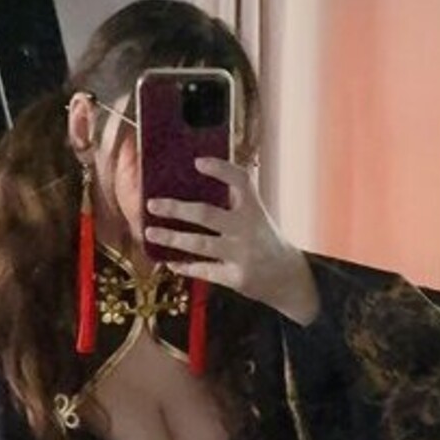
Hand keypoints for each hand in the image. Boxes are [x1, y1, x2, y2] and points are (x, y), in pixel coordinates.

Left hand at [145, 159, 319, 322]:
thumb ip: (234, 203)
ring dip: (171, 238)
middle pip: (206, 214)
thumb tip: (192, 190)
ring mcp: (241, 255)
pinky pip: (204, 270)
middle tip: (152, 204)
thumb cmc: (265, 241)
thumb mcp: (258, 216)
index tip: (197, 162)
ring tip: (150, 233)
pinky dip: (185, 266)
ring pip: (199, 245)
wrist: (290, 277)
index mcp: (254, 209)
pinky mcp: (236, 278)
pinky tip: (170, 262)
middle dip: (176, 209)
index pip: (239, 180)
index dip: (220, 169)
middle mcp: (248, 229)